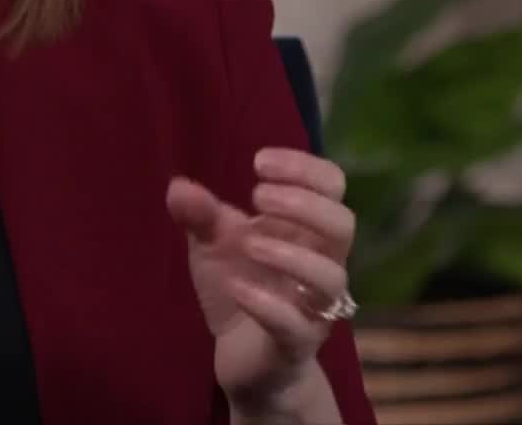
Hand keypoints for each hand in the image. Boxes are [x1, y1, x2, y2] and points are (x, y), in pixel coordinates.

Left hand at [166, 148, 355, 418]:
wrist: (242, 359)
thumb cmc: (241, 287)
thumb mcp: (213, 246)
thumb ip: (200, 216)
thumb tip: (178, 186)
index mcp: (308, 230)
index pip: (332, 186)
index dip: (305, 167)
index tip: (259, 162)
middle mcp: (322, 263)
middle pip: (343, 224)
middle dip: (304, 204)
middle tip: (256, 197)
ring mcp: (314, 306)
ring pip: (331, 276)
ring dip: (290, 253)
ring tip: (249, 243)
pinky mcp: (296, 344)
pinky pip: (296, 325)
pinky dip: (267, 304)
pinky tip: (237, 287)